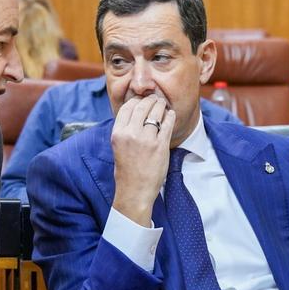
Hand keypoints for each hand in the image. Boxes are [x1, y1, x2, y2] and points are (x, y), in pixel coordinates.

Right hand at [110, 95, 174, 225]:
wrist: (134, 191)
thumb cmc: (126, 170)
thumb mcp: (118, 146)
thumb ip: (125, 130)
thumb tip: (135, 113)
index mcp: (118, 133)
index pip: (127, 107)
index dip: (136, 100)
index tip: (142, 99)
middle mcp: (131, 134)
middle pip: (142, 106)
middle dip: (150, 100)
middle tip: (156, 98)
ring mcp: (147, 140)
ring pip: (156, 112)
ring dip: (161, 106)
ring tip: (163, 105)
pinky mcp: (160, 146)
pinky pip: (167, 124)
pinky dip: (170, 116)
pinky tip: (170, 115)